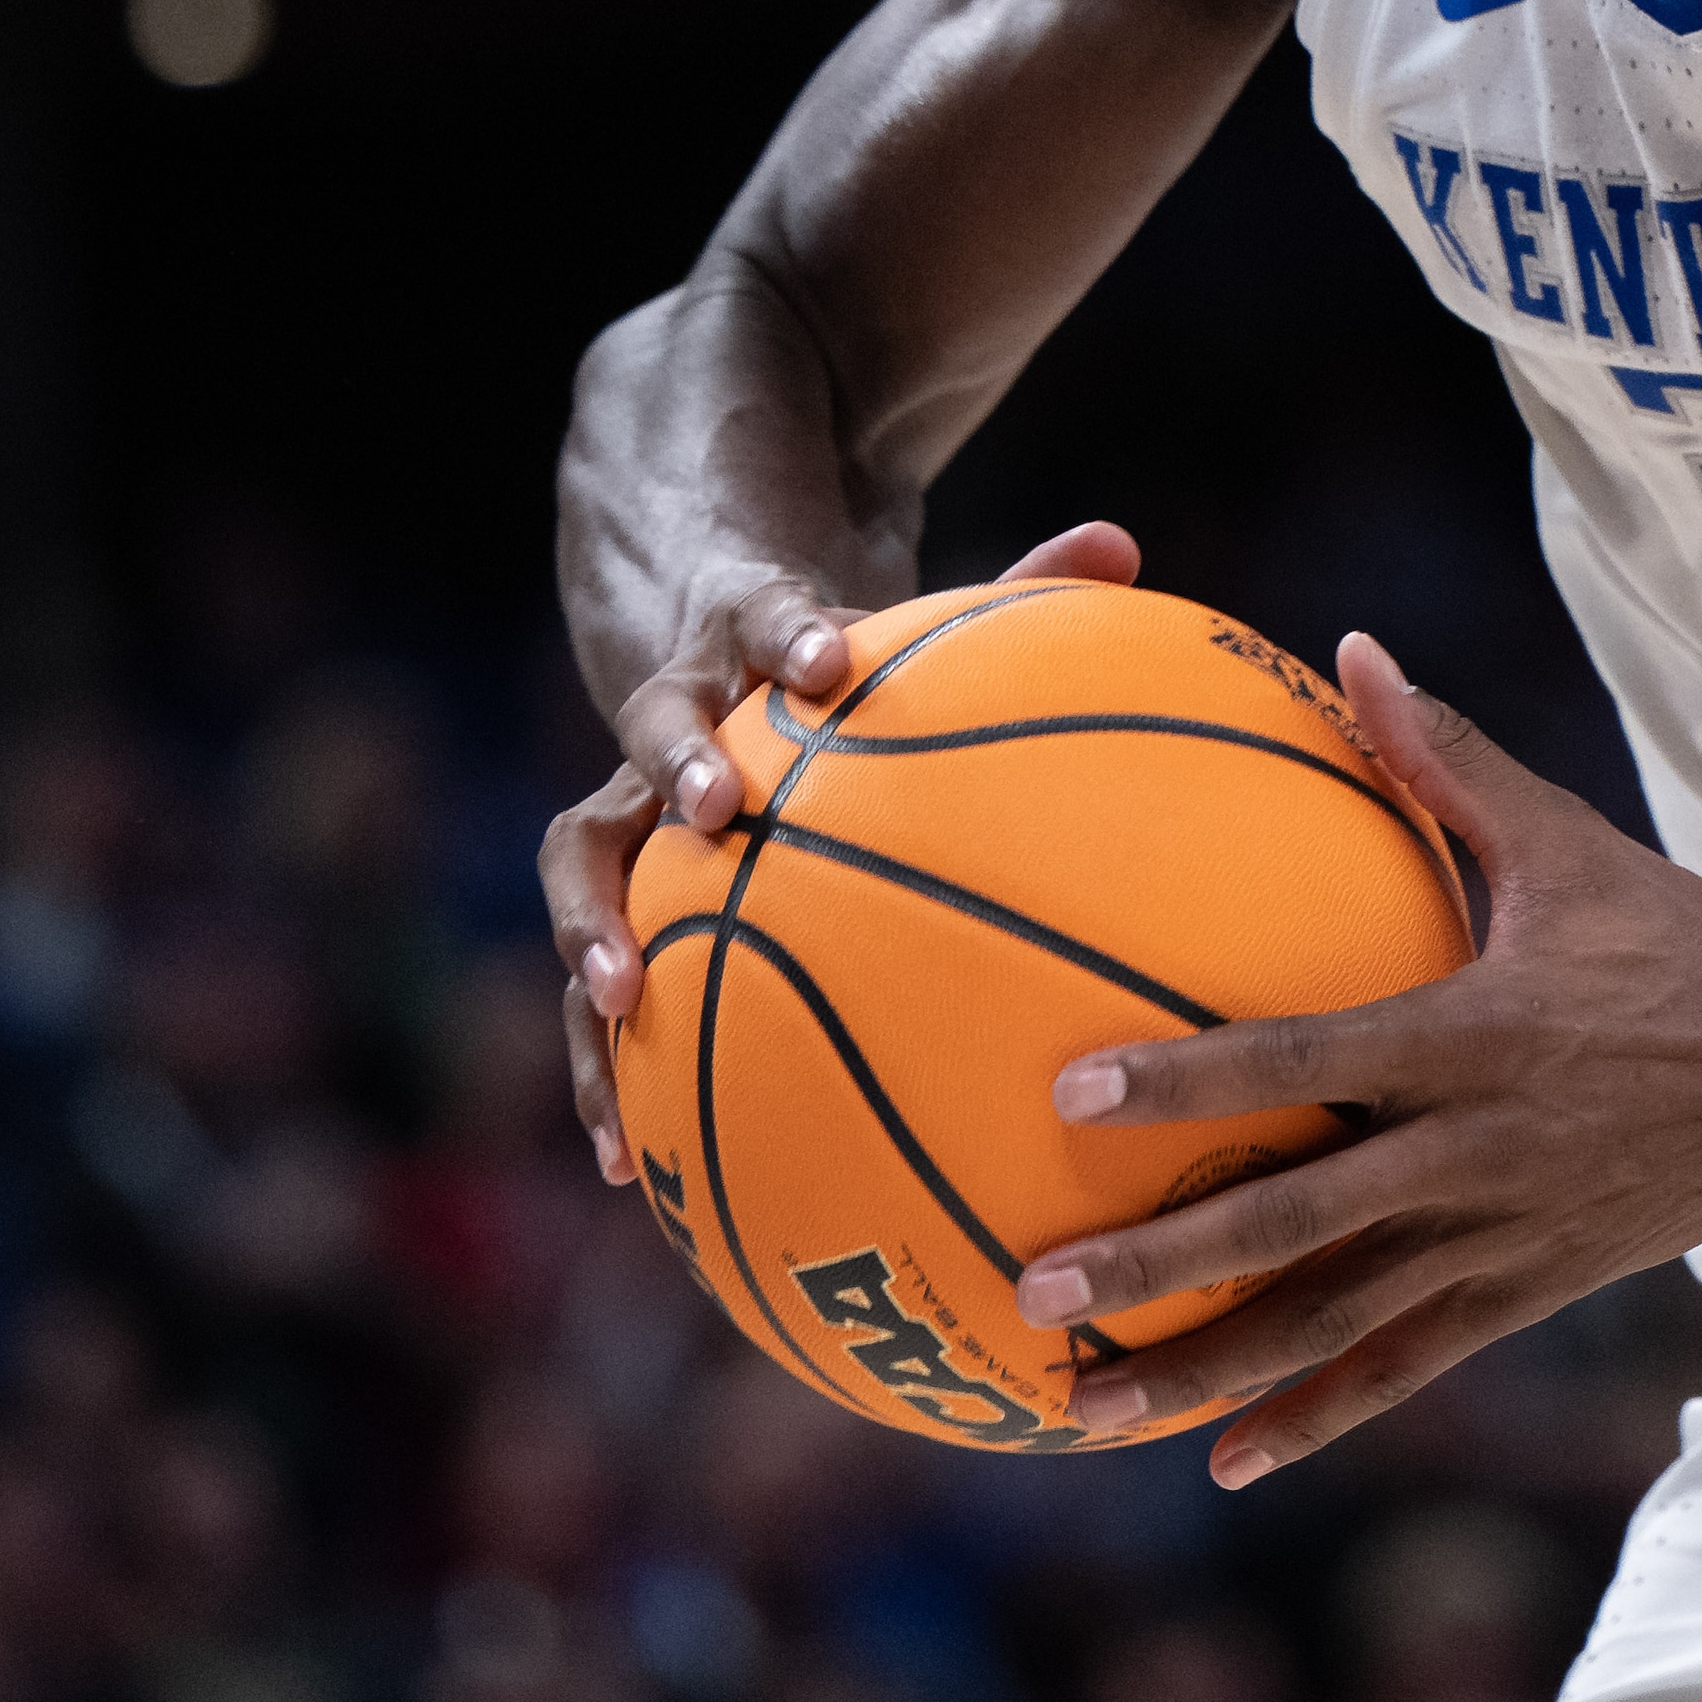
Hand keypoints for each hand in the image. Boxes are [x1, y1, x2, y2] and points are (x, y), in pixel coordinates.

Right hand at [544, 520, 1144, 1181]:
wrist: (701, 652)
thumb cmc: (839, 662)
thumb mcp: (911, 619)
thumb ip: (1014, 590)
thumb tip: (1120, 541)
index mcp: (749, 643)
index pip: (768, 619)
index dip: (793, 635)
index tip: (831, 658)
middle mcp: (672, 716)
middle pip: (650, 728)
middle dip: (677, 767)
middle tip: (712, 810)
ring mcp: (626, 808)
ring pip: (581, 858)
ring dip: (590, 926)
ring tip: (620, 1003)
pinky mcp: (609, 896)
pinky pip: (590, 982)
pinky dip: (600, 1066)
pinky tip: (621, 1160)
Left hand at [1008, 633, 1701, 1486]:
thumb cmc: (1680, 937)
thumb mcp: (1565, 842)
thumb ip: (1444, 758)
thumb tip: (1351, 649)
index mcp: (1475, 1033)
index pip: (1307, 1059)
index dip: (1191, 1079)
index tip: (1072, 1091)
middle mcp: (1478, 1151)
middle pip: (1295, 1222)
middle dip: (1160, 1265)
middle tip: (1037, 1290)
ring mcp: (1501, 1236)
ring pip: (1333, 1319)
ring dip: (1207, 1368)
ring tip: (1086, 1407)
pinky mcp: (1527, 1292)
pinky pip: (1404, 1366)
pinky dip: (1315, 1414)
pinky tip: (1227, 1457)